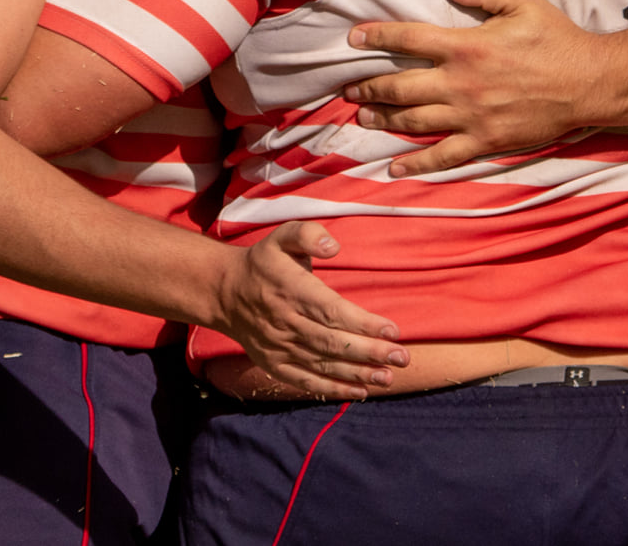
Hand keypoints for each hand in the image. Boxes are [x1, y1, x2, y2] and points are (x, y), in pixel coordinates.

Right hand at [211, 221, 409, 400]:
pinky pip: (306, 381)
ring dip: (358, 374)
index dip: (363, 323)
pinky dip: (333, 389)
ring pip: (323, 365)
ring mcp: (279, 347)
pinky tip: (360, 392)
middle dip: (370, 352)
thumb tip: (333, 246)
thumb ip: (307, 234)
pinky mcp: (274, 364)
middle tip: (402, 358)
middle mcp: (285, 321)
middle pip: (332, 342)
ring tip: (388, 378)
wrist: (224, 292)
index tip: (392, 330)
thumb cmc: (264, 263)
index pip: (331, 311)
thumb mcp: (282, 237)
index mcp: (291, 289)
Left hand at [343, 0, 601, 176]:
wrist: (590, 84)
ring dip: (382, 118)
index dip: (377, 36)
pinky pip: (443, 157)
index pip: (409, 39)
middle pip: (400, 86)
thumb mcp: (523, 3)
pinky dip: (415, 164)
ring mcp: (471, 116)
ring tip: (361, 115)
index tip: (352, 38)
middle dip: (368, 85)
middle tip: (347, 87)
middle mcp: (461, 84)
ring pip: (413, 120)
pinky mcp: (485, 141)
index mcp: (466, 47)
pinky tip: (394, 168)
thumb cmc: (557, 40)